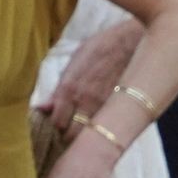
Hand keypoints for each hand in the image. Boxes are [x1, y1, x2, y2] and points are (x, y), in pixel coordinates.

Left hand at [34, 20, 143, 134]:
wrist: (135, 39)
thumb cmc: (103, 47)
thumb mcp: (77, 60)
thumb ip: (58, 88)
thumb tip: (41, 108)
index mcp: (70, 88)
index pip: (56, 122)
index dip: (58, 124)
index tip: (62, 120)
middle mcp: (84, 101)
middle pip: (70, 136)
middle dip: (69, 135)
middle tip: (73, 127)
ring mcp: (102, 108)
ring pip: (88, 137)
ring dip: (85, 136)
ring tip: (87, 128)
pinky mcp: (118, 111)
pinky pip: (104, 130)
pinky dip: (101, 131)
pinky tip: (103, 123)